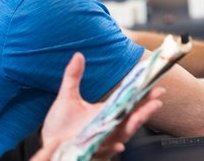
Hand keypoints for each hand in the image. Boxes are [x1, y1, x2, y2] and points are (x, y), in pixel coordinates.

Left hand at [33, 53, 163, 159]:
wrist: (47, 140)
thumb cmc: (59, 121)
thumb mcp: (67, 95)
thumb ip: (73, 75)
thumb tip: (78, 54)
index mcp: (107, 111)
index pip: (130, 102)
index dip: (144, 96)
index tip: (157, 87)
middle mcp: (109, 125)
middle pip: (132, 117)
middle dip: (145, 110)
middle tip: (156, 101)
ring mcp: (103, 138)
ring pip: (123, 133)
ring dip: (133, 126)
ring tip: (139, 117)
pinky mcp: (93, 149)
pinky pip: (106, 150)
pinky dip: (113, 147)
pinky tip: (119, 144)